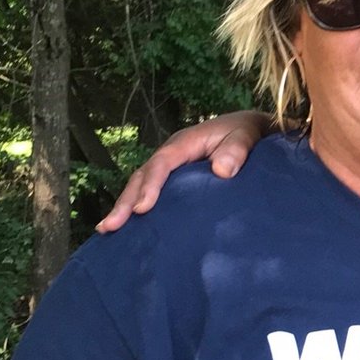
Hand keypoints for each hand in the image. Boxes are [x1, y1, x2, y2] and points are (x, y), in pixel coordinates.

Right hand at [97, 110, 271, 231]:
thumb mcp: (246, 135)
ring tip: (109, 230)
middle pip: (142, 176)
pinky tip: (129, 227)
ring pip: (141, 185)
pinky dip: (138, 206)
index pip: (162, 164)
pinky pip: (152, 190)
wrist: (251, 129)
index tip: (143, 209)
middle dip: (126, 201)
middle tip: (111, 226)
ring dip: (126, 206)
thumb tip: (222, 171)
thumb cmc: (247, 132)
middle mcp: (172, 153)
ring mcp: (172, 166)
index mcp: (185, 143)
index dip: (151, 185)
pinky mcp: (175, 178)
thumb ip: (236, 150)